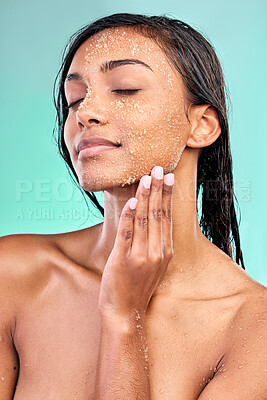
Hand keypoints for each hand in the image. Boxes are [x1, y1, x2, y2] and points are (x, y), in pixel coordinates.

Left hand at [98, 166, 173, 318]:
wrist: (125, 313)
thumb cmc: (137, 288)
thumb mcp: (153, 265)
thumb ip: (153, 244)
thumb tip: (148, 220)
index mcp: (164, 252)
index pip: (166, 217)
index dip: (166, 196)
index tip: (168, 177)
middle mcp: (156, 252)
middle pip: (157, 214)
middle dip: (158, 189)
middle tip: (158, 168)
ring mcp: (140, 256)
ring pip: (144, 220)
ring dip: (145, 196)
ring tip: (146, 177)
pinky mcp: (123, 260)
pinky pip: (127, 233)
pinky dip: (129, 216)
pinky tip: (132, 201)